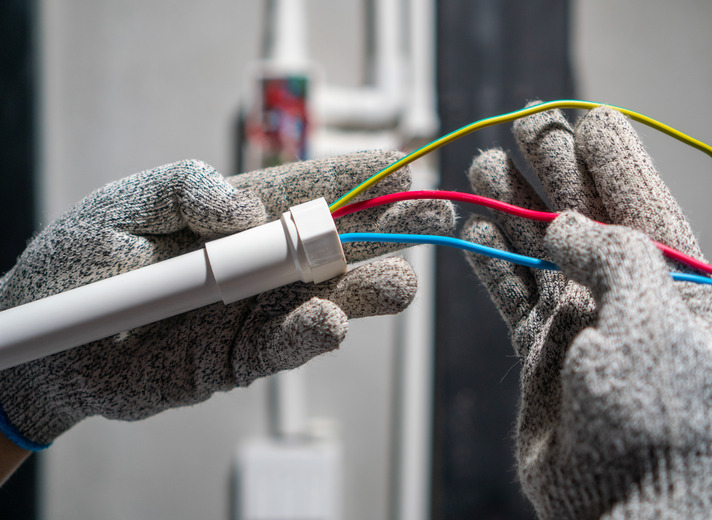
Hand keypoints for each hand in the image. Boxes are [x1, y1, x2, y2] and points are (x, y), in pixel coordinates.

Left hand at [0, 151, 454, 450]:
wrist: (52, 347)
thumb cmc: (85, 260)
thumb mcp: (129, 202)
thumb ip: (189, 187)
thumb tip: (248, 213)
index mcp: (241, 216)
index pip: (310, 190)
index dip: (356, 177)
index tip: (401, 165)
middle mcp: (262, 263)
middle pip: (338, 245)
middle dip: (387, 230)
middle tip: (430, 217)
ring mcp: (258, 312)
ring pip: (330, 298)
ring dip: (367, 290)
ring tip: (397, 284)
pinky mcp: (244, 358)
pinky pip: (288, 346)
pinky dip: (312, 335)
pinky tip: (329, 322)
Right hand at [463, 105, 711, 518]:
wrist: (617, 504)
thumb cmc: (652, 422)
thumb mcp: (652, 324)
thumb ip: (615, 258)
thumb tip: (564, 227)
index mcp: (678, 287)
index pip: (645, 206)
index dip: (615, 160)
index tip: (588, 119)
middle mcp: (629, 297)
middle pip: (586, 217)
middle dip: (556, 171)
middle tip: (526, 125)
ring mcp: (582, 320)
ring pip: (540, 248)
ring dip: (514, 206)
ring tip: (486, 166)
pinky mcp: (542, 346)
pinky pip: (512, 290)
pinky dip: (490, 257)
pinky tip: (474, 225)